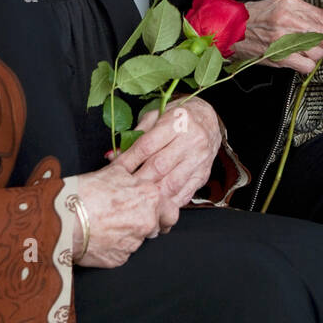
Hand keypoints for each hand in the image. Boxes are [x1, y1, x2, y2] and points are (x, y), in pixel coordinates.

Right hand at [71, 160, 174, 268]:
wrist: (64, 218)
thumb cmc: (86, 192)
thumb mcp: (114, 171)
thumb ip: (134, 170)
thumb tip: (140, 164)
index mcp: (151, 197)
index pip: (171, 211)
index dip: (164, 211)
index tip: (157, 212)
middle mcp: (147, 222)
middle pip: (156, 227)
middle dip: (147, 224)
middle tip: (127, 218)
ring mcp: (134, 243)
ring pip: (137, 240)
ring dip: (128, 234)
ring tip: (106, 224)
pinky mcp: (119, 259)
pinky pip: (122, 253)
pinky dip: (114, 247)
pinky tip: (100, 236)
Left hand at [114, 96, 222, 214]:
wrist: (209, 120)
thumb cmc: (178, 117)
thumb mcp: (157, 116)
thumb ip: (136, 136)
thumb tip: (113, 156)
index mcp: (177, 122)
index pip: (147, 145)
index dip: (128, 160)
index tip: (114, 169)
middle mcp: (191, 141)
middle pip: (159, 167)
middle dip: (137, 180)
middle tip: (120, 188)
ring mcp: (199, 160)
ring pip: (172, 184)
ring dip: (150, 195)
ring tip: (134, 199)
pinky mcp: (203, 175)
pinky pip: (184, 194)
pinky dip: (167, 203)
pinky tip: (154, 205)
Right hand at [234, 0, 322, 72]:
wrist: (231, 29)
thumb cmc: (255, 18)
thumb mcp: (280, 4)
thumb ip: (303, 11)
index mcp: (291, 3)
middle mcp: (289, 18)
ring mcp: (283, 37)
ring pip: (317, 51)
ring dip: (318, 56)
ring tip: (310, 55)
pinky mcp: (278, 55)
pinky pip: (306, 65)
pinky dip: (308, 66)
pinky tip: (302, 62)